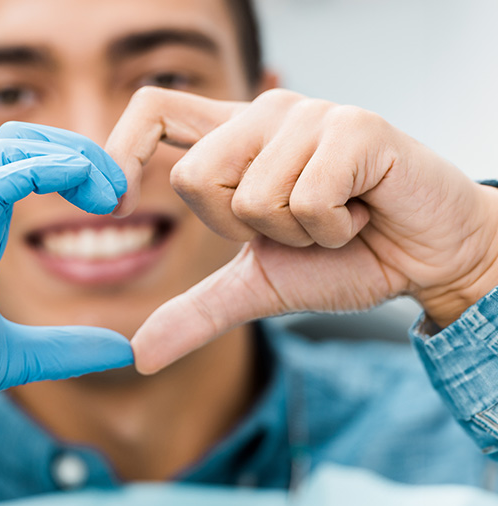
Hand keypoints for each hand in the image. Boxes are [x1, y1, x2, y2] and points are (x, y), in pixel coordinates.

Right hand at [0, 122, 132, 505]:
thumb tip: (123, 351)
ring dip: (68, 154)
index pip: (27, 162)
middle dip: (78, 149)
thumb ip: (71, 347)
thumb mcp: (26, 355)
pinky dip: (46, 168)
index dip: (75, 167)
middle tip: (118, 193)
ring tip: (106, 195)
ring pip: (11, 143)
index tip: (114, 204)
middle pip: (23, 138)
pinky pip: (2, 175)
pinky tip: (81, 186)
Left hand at [106, 87, 497, 373]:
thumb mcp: (257, 285)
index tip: (118, 205)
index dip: (122, 150)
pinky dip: (331, 231)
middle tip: (291, 227)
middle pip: (193, 179)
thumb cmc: (343, 257)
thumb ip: (196, 310)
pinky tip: (360, 213)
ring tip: (334, 219)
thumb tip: (138, 355)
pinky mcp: (355, 127)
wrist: (426, 257)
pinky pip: (306, 201)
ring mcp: (309, 115)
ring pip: (252, 198)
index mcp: (232, 139)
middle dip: (238, 231)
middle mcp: (263, 114)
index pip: (152, 111)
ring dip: (296, 235)